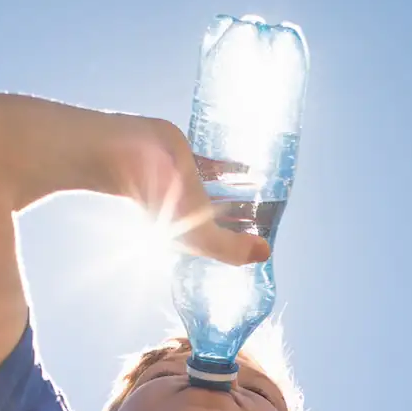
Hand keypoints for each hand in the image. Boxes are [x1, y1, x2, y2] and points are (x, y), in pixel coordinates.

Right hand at [101, 116, 270, 265]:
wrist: (131, 157)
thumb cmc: (161, 201)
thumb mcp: (200, 235)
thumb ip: (231, 247)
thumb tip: (265, 253)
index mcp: (193, 235)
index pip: (226, 245)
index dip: (246, 245)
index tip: (272, 238)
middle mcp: (193, 214)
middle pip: (228, 220)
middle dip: (250, 218)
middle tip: (280, 210)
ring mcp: (192, 187)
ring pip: (225, 193)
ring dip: (245, 192)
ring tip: (273, 188)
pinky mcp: (190, 161)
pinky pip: (218, 165)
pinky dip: (234, 167)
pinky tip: (253, 164)